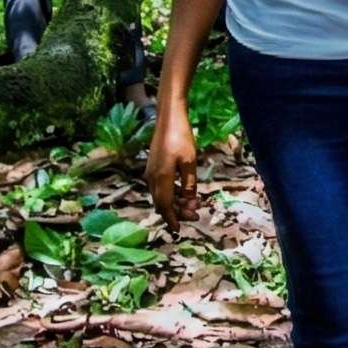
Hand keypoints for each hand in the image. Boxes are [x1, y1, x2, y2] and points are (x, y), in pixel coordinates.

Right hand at [146, 108, 198, 230]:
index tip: (179, 230)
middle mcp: (152, 178)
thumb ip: (189, 183)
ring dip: (176, 202)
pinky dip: (171, 192)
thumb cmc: (181, 137)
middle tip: (195, 215)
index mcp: (161, 178)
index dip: (172, 219)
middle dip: (177, 212)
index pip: (165, 206)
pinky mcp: (153, 166)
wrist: (168, 118)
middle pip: (162, 203)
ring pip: (161, 195)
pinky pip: (160, 186)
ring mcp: (151, 172)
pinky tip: (184, 191)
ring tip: (193, 203)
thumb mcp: (190, 161)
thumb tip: (190, 200)